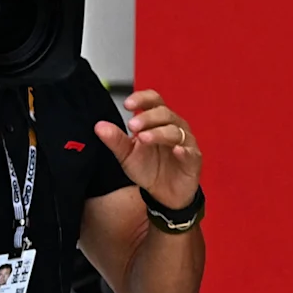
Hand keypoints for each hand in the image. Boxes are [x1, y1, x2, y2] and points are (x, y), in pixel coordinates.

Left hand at [95, 88, 201, 210]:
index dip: (142, 99)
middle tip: (132, 126)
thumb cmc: (149, 168)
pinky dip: (183, 150)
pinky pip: (190, 152)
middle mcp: (174, 127)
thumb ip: (115, 140)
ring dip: (159, 133)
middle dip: (147, 117)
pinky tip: (176, 151)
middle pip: (165, 113)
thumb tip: (99, 126)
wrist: (163, 193)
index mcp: (158, 121)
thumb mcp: (127, 155)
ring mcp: (185, 142)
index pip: (154, 100)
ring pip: (176, 131)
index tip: (127, 104)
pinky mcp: (193, 160)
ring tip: (144, 138)